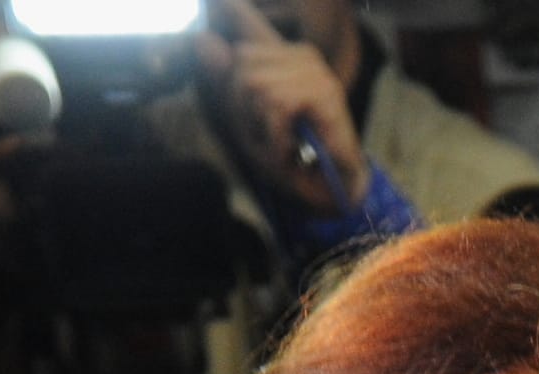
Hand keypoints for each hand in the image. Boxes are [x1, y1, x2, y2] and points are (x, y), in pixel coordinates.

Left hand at [196, 0, 370, 215]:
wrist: (334, 189)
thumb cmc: (293, 157)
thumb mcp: (247, 121)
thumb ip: (226, 83)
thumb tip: (204, 39)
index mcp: (282, 58)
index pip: (250, 21)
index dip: (234, 8)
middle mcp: (301, 55)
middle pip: (240, 65)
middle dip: (242, 108)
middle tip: (268, 135)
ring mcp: (316, 71)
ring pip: (254, 84)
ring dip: (260, 125)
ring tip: (281, 144)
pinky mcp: (325, 93)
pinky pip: (277, 104)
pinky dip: (275, 135)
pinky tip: (289, 149)